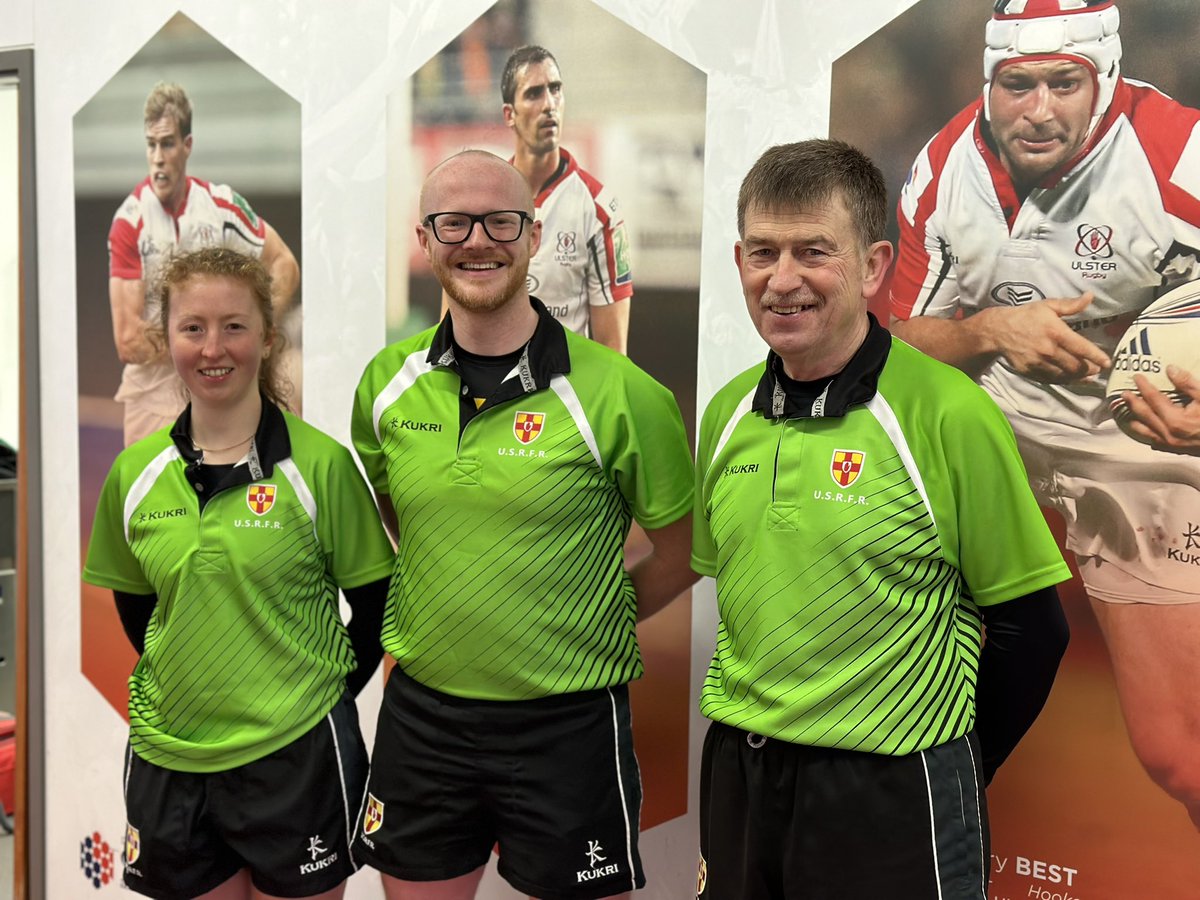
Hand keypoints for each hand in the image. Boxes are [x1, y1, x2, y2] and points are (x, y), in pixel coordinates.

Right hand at [985, 293, 1111, 382]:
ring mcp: (1039, 362)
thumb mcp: (1048, 306)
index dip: (1097, 357)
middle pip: (1076, 365)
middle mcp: (1048, 349)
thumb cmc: (1025, 316)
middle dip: (1090, 369)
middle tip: (1098, 369)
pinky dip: (1064, 381)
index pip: (1082, 348)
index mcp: (1056, 332)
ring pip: (1065, 375)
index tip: (1107, 362)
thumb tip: (1090, 296)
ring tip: (1088, 376)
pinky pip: (1051, 379)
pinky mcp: (1030, 371)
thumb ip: (1071, 305)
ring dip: (1079, 377)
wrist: (998, 331)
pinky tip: (1071, 379)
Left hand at [1122, 366, 1199, 453]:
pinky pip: (1156, 442)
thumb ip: (1188, 384)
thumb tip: (1171, 369)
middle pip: (1144, 415)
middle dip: (1133, 402)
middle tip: (1124, 393)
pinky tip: (1145, 432)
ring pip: (1146, 431)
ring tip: (1126, 412)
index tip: (1137, 377)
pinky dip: (1147, 434)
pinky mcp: (1177, 450)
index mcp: (1175, 420)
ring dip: (1135, 420)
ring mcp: (1171, 445)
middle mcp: (1169, 434)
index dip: (1144, 386)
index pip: (1154, 399)